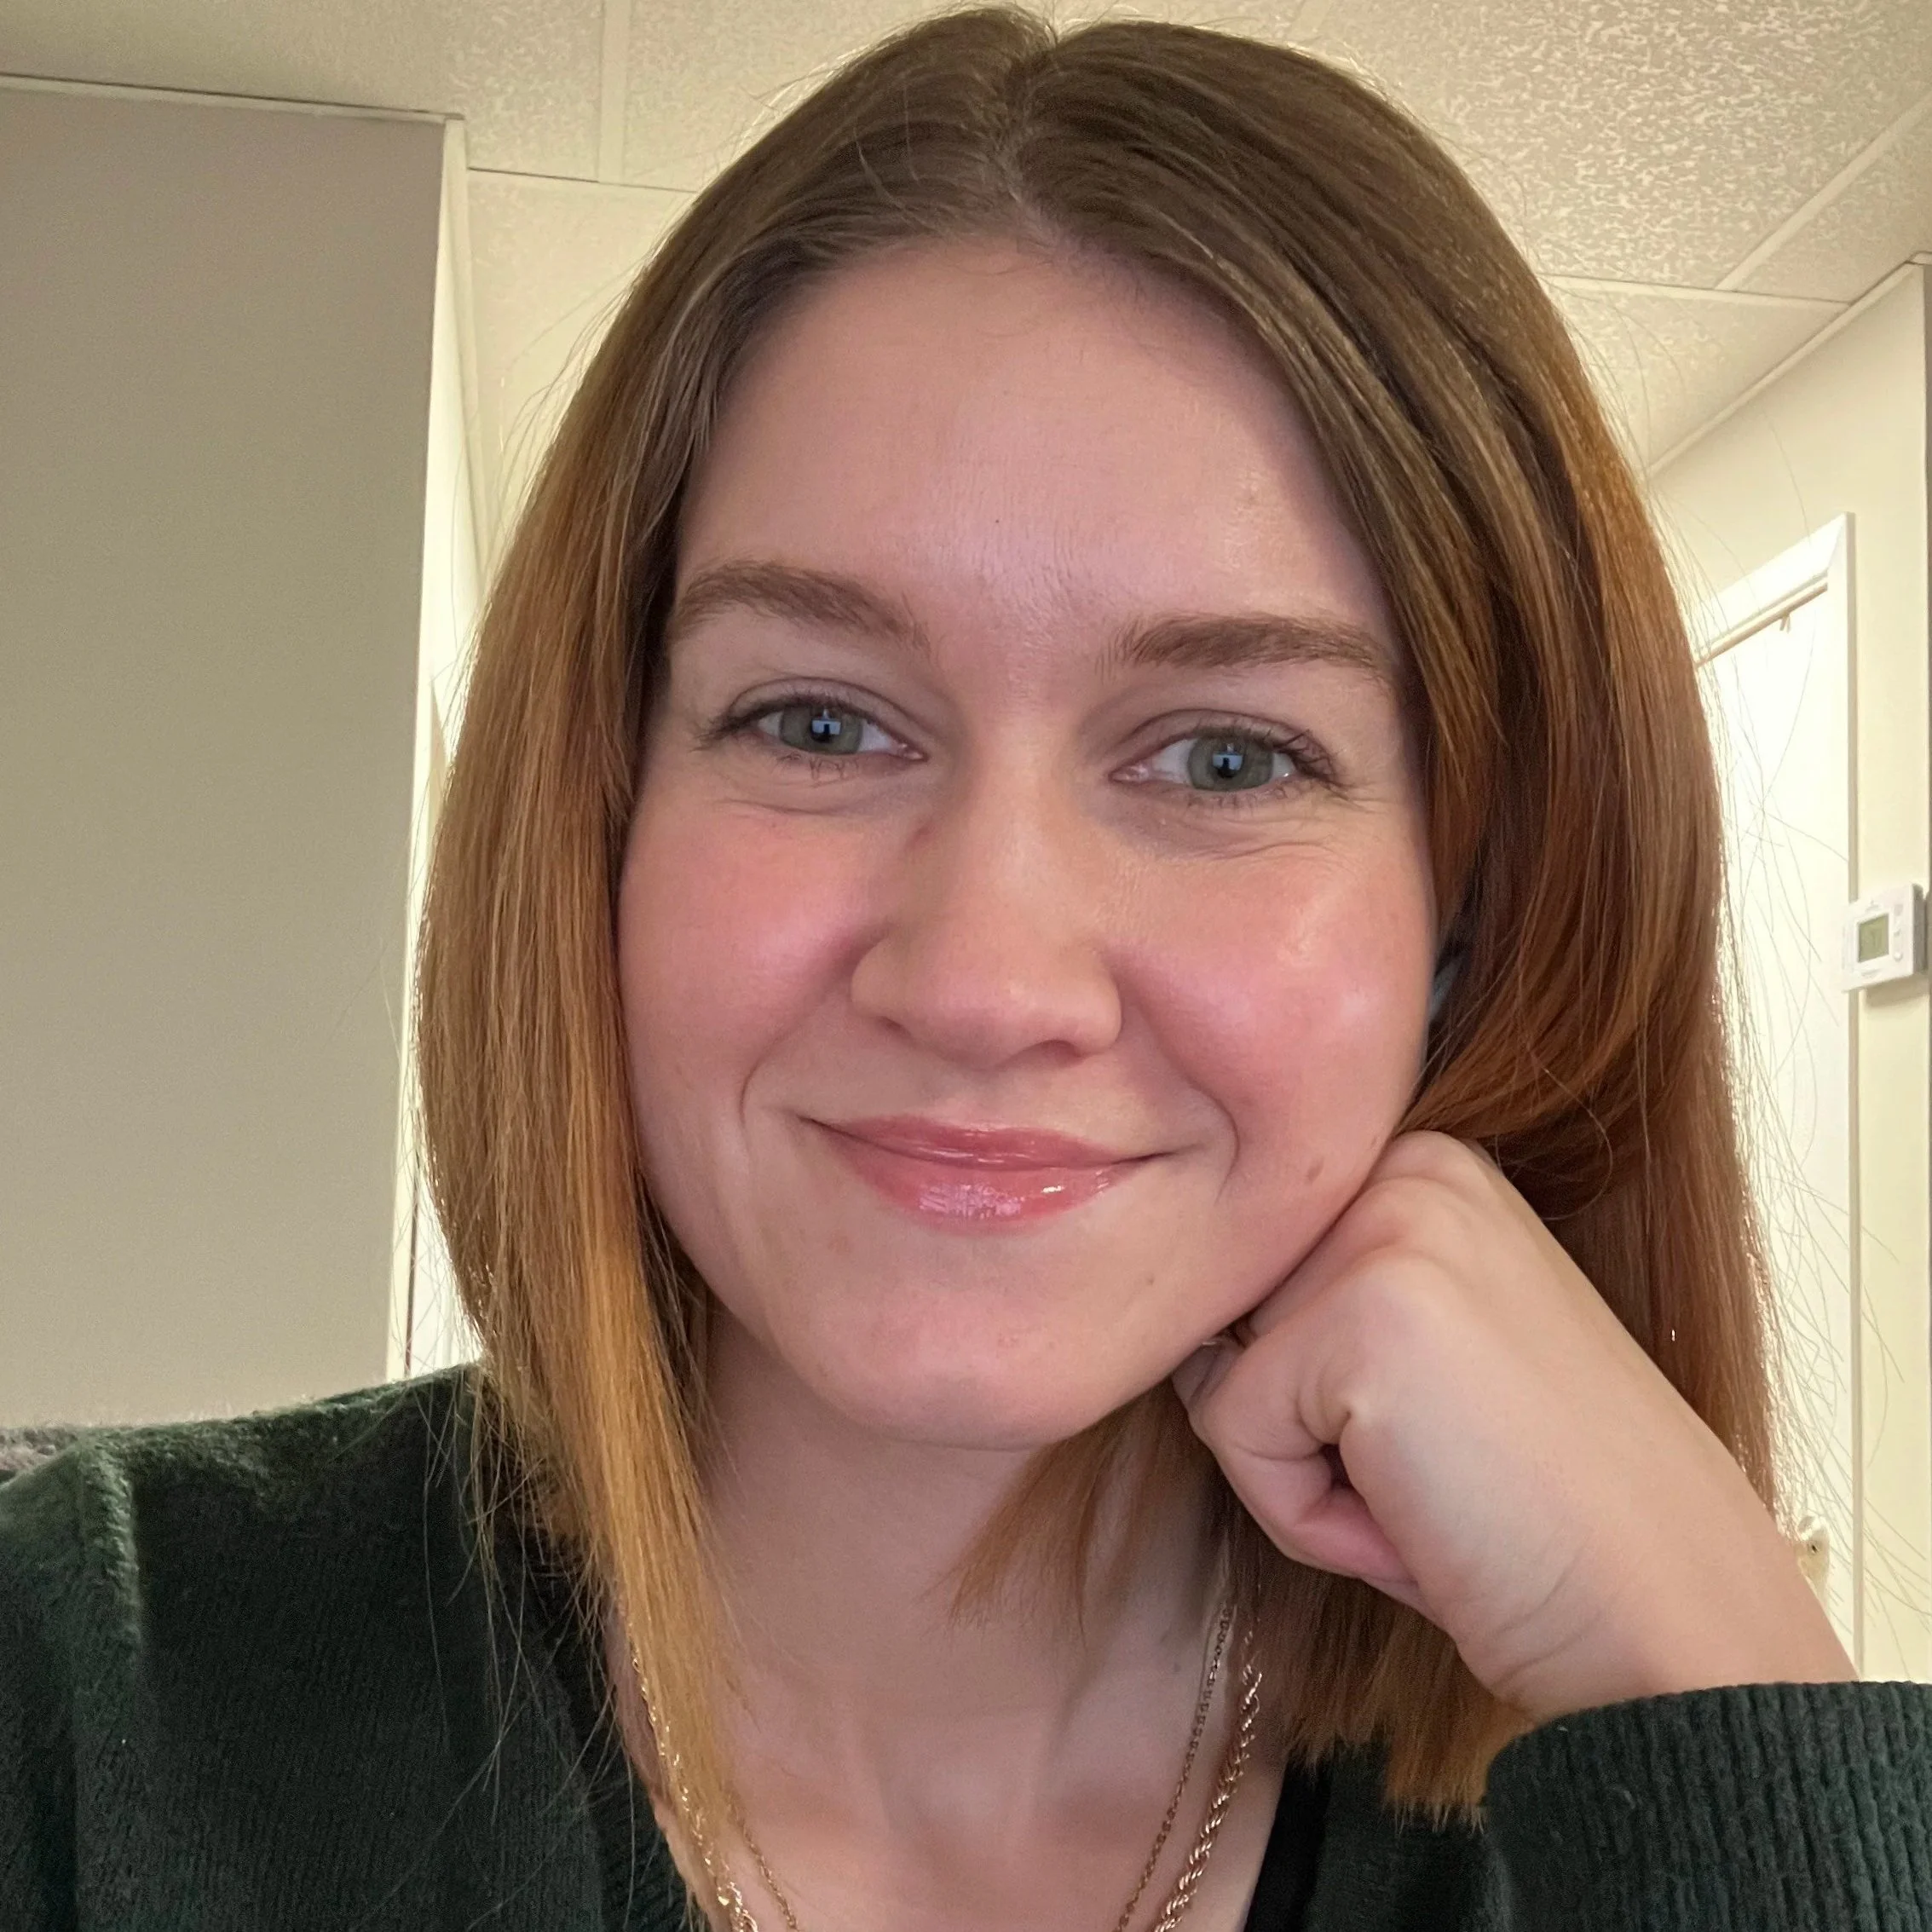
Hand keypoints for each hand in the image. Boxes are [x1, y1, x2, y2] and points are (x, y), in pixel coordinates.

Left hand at [1174, 1130, 1855, 1723]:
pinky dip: (1308, 1517)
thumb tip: (1178, 1322)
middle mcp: (1406, 1168)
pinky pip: (1236, 1439)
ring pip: (1220, 1382)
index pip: (1255, 1277)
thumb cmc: (1546, 1517)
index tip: (1439, 1435)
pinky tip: (1426, 1519)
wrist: (1675, 1623)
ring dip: (1302, 1477)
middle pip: (1228, 1321)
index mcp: (1427, 1167)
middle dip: (1300, 1433)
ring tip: (1436, 1495)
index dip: (1316, 1395)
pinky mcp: (1361, 1317)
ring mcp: (1386, 1232)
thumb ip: (1316, 1308)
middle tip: (1441, 1475)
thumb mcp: (1428, 1364)